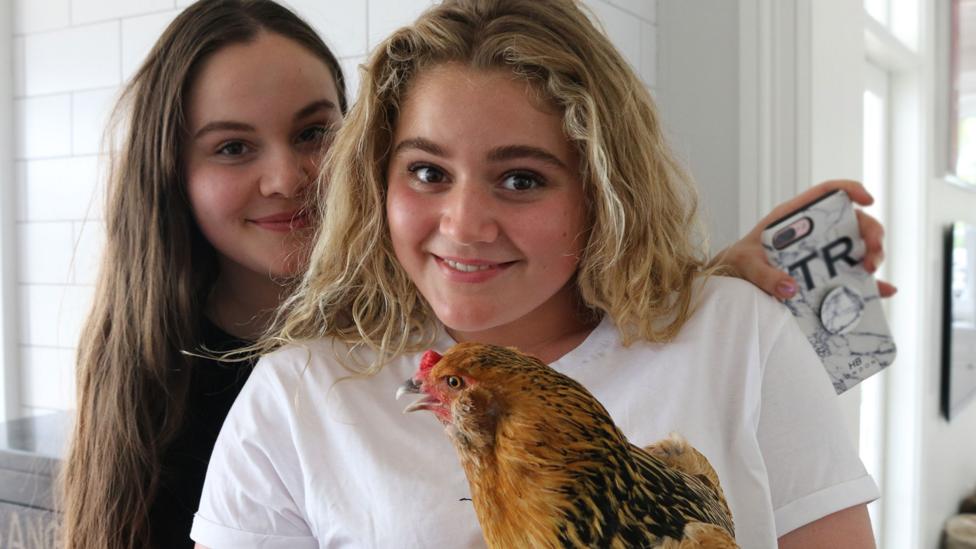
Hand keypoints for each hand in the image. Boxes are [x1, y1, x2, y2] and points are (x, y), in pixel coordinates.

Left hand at [712, 179, 896, 299]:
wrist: (732, 282)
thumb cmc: (738, 263)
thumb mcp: (745, 264)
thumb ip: (764, 275)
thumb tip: (790, 288)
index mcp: (794, 217)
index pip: (827, 193)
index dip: (850, 189)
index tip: (868, 200)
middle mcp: (814, 232)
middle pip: (852, 221)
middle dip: (871, 232)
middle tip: (873, 253)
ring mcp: (822, 253)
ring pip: (858, 246)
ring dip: (873, 255)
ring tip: (871, 270)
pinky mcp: (825, 275)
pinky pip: (854, 277)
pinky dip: (871, 284)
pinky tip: (885, 291)